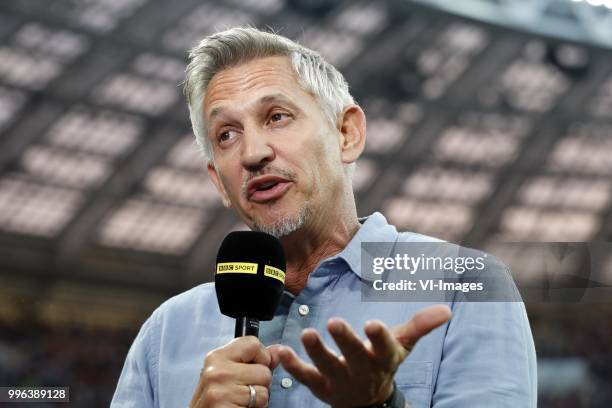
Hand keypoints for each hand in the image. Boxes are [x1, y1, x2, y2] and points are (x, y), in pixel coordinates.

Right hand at [190, 336, 280, 406]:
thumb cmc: (215, 399)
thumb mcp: (228, 374)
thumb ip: (253, 361)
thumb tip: (278, 351)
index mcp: (216, 357)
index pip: (253, 344)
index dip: (261, 357)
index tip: (253, 369)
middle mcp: (216, 371)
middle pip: (264, 370)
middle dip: (260, 384)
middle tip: (242, 392)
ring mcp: (220, 390)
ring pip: (264, 390)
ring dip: (257, 399)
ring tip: (240, 401)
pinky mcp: (225, 407)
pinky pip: (258, 404)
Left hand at [272, 305, 450, 407]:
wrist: (368, 402)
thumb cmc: (383, 363)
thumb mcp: (402, 346)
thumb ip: (420, 326)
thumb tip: (446, 310)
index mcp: (383, 359)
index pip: (384, 348)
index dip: (379, 338)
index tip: (373, 324)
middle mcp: (362, 371)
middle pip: (353, 356)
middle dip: (345, 341)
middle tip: (334, 322)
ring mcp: (340, 381)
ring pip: (327, 368)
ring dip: (316, 352)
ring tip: (307, 334)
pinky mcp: (320, 387)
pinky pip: (305, 378)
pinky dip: (292, 366)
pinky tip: (280, 351)